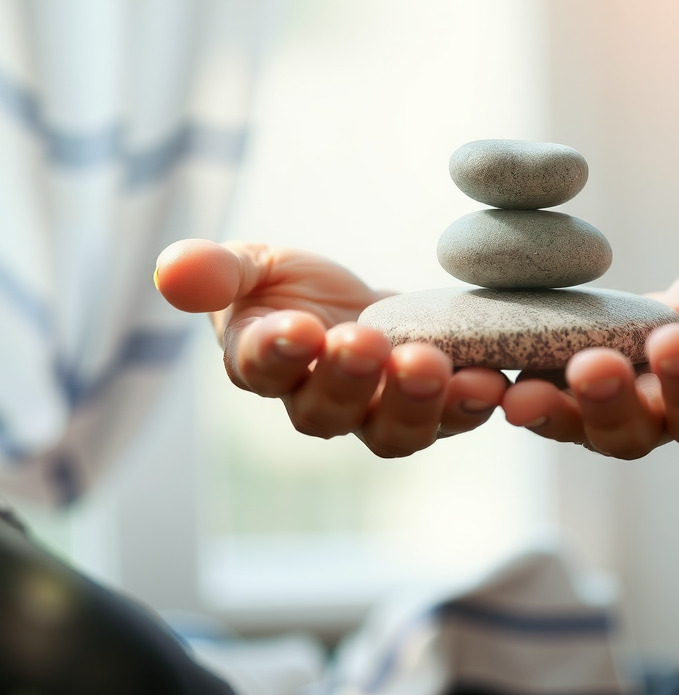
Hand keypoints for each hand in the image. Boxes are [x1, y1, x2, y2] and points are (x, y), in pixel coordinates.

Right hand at [154, 240, 507, 456]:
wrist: (353, 302)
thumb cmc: (290, 285)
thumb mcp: (253, 263)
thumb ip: (217, 270)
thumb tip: (171, 271)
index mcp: (263, 364)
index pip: (261, 369)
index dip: (277, 353)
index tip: (299, 328)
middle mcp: (318, 401)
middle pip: (328, 412)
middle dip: (348, 380)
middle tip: (369, 345)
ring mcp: (378, 410)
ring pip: (392, 431)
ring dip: (415, 403)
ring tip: (437, 367)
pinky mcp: (432, 404)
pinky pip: (451, 418)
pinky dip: (471, 404)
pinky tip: (491, 381)